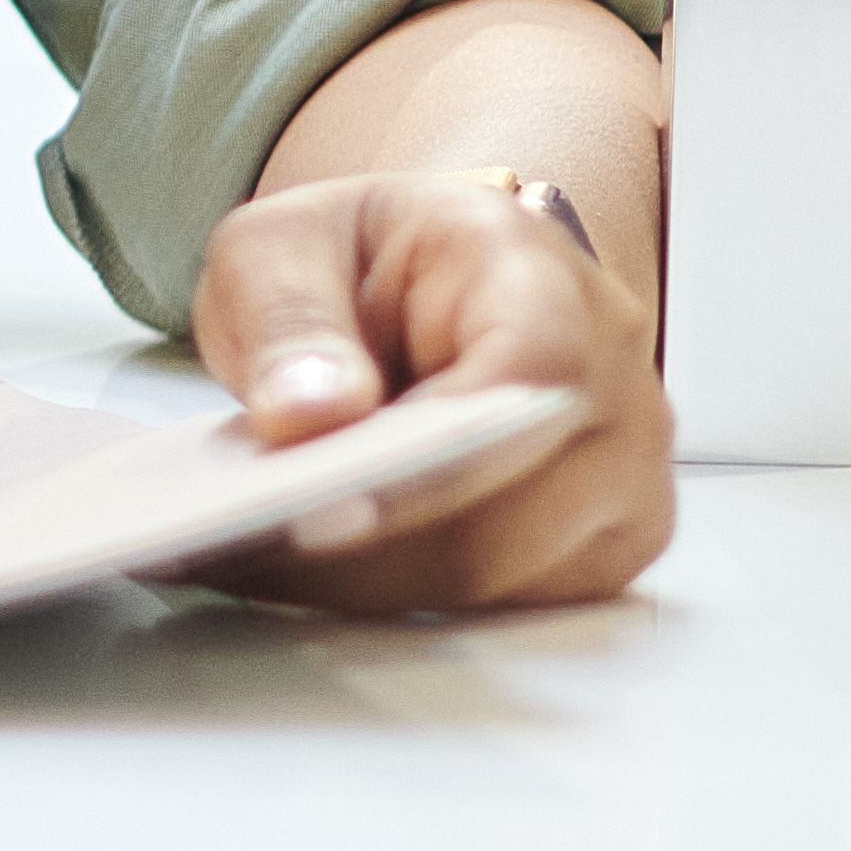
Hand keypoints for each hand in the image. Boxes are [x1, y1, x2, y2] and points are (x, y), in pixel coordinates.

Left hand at [181, 0, 679, 617]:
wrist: (427, 287)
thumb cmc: (370, 261)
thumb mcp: (286, 246)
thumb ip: (290, 317)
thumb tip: (310, 417)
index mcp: (547, 281)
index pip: (524, 385)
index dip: (431, 463)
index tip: (319, 511)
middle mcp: (615, 386)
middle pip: (511, 513)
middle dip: (367, 548)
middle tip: (233, 548)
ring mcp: (617, 480)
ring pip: (496, 579)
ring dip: (364, 584)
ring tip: (243, 558)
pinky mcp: (590, 552)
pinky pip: (493, 605)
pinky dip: (388, 599)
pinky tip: (298, 572)